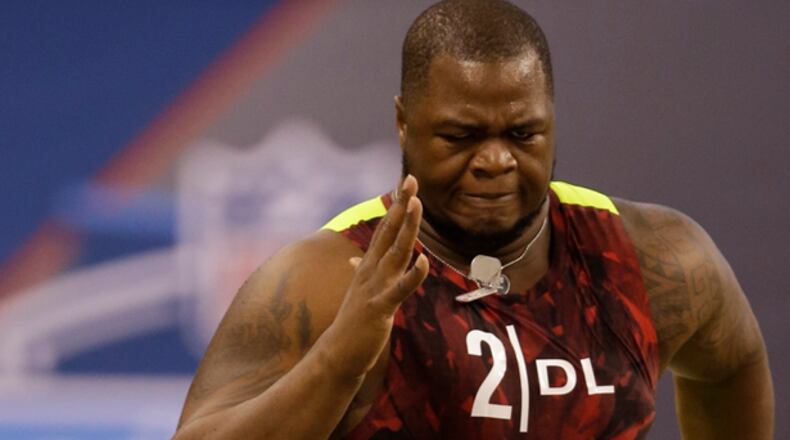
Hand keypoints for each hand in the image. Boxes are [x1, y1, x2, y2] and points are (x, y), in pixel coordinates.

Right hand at [321, 175, 428, 379]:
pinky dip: (412, 275)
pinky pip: (399, 290)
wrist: (337, 354)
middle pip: (389, 232)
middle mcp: (371, 271)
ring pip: (396, 253)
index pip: (385, 229)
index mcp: (369, 266)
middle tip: (411, 179)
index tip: (407, 182)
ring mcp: (375, 288)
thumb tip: (354, 258)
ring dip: (407, 228)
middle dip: (401, 205)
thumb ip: (361, 271)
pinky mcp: (379, 309)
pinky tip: (423, 261)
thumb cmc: (352, 322)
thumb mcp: (358, 291)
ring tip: (417, 205)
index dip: (397, 205)